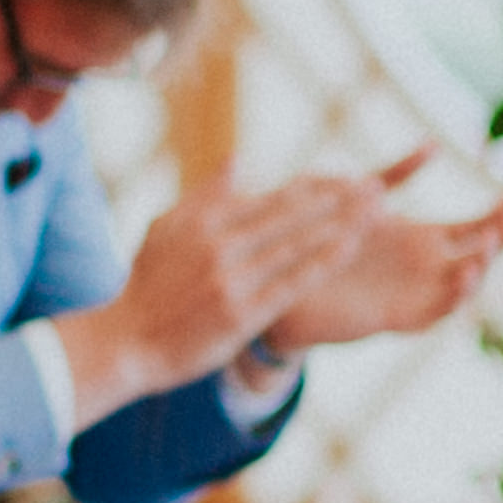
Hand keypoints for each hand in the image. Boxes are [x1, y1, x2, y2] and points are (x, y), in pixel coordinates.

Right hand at [105, 180, 365, 395]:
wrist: (126, 342)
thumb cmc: (147, 286)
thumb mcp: (165, 229)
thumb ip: (205, 196)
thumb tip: (239, 160)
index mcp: (205, 222)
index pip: (270, 198)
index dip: (313, 188)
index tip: (347, 177)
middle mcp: (220, 244)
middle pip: (290, 215)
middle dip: (337, 198)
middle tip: (377, 185)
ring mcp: (231, 279)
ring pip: (297, 244)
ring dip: (340, 224)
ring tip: (375, 209)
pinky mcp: (241, 313)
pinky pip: (292, 282)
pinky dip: (323, 261)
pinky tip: (350, 247)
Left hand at [256, 151, 502, 354]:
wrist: (284, 283)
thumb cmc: (325, 239)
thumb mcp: (364, 199)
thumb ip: (398, 174)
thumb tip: (433, 144)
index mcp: (424, 240)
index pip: (477, 227)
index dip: (500, 214)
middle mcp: (428, 269)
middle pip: (481, 254)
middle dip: (501, 236)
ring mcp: (415, 293)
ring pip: (463, 286)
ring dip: (480, 267)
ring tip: (487, 245)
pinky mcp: (395, 316)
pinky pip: (432, 312)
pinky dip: (452, 297)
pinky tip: (463, 275)